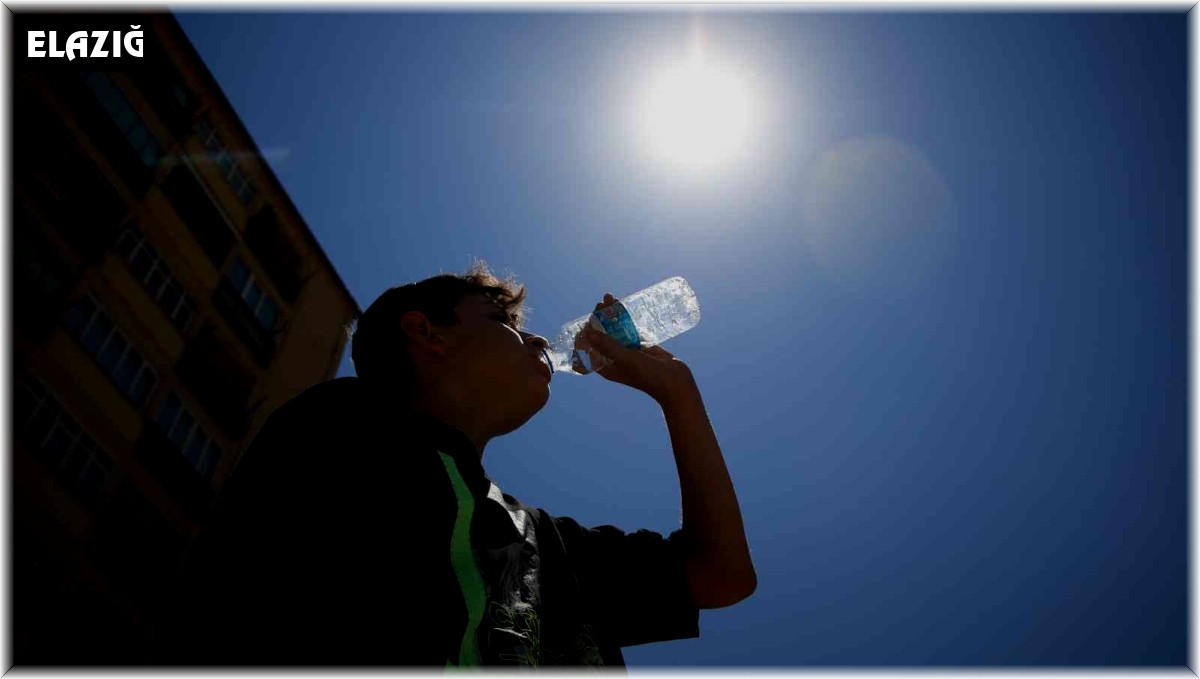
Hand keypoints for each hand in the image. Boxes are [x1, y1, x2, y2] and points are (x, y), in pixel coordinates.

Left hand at [577, 294, 695, 403]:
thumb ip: (608, 346)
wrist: (675, 381)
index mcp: (606, 366)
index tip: (588, 319)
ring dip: (611, 315)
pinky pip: (628, 329)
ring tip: (610, 298)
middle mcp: (613, 358)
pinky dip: (624, 318)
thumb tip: (588, 333)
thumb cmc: (649, 376)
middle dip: (599, 319)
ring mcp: (627, 351)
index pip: (588, 348)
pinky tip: (622, 306)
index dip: (585, 334)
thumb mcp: (626, 360)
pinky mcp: (639, 345)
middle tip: (601, 303)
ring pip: (614, 330)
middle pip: (601, 335)